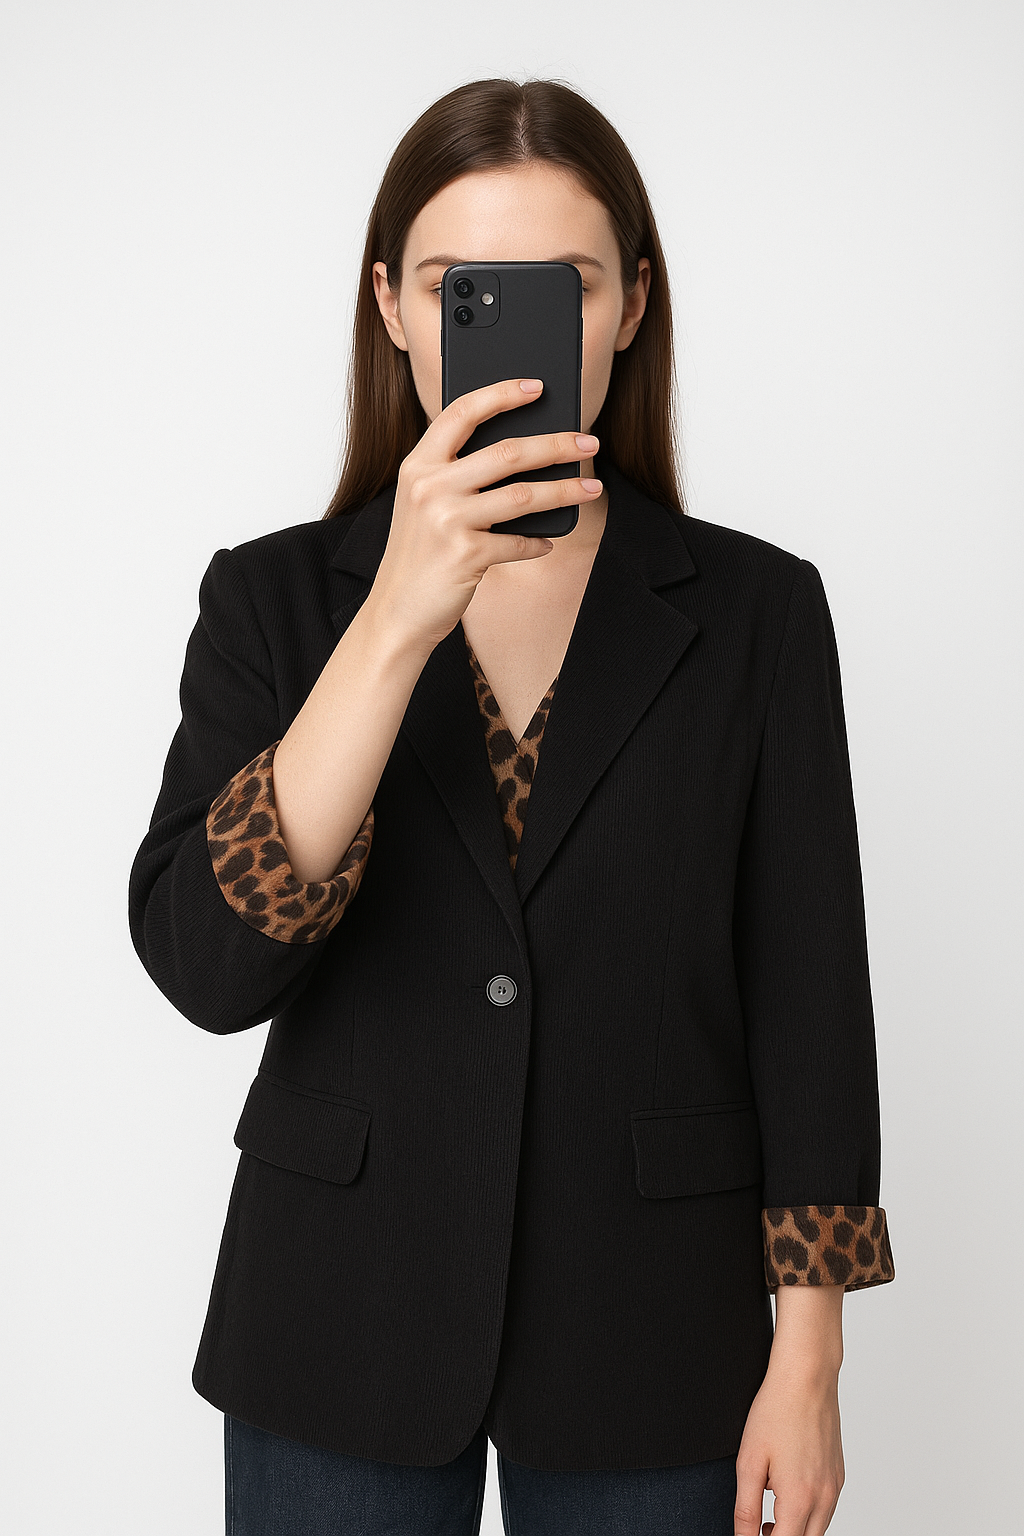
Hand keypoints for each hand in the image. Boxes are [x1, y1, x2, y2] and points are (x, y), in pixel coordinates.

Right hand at [366, 377, 602, 654]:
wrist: (397, 610)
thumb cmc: (419, 554)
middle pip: (506, 452)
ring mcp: (447, 520)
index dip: (500, 394)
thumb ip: (456, 474)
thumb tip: (523, 452)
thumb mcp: (423, 504)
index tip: (537, 386)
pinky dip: (538, 543)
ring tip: (592, 488)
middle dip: (556, 444)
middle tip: (589, 442)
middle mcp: (429, 487)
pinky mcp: (465, 555)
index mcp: (418, 465)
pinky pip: (518, 542)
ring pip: (522, 495)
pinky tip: (548, 542)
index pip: (462, 413)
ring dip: (564, 490)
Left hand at [733, 1360, 844, 1535]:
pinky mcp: (839, 1475)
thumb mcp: (749, 1461)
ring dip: (796, 1529)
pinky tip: (788, 1490)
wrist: (806, 1377)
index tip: (750, 1534)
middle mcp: (824, 1498)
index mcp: (800, 1499)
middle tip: (759, 1528)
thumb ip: (746, 1508)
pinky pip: (826, 1509)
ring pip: (818, 1529)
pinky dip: (808, 1512)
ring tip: (770, 1512)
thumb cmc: (776, 1411)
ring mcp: (835, 1487)